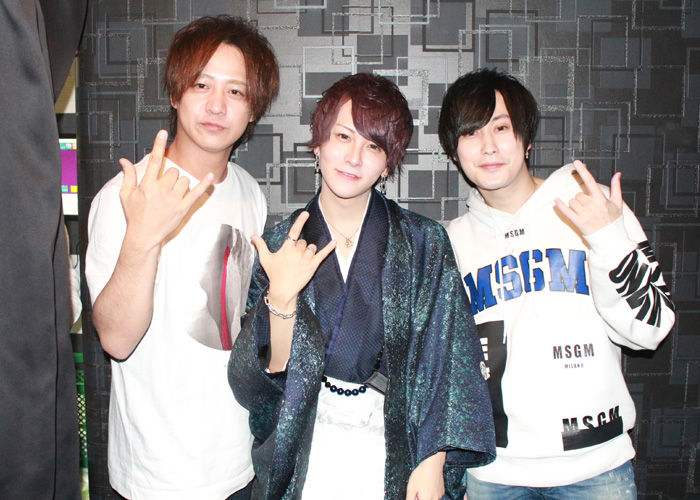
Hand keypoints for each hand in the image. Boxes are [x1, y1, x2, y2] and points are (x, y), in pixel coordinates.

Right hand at [119, 130, 213, 249]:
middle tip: (164, 188)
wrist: (144, 235)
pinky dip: (205, 184)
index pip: (154, 160)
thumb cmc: (135, 215)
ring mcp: (173, 199)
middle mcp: (161, 190)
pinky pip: (197, 193)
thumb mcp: (126, 195)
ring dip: (180, 184)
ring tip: (172, 194)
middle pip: (173, 171)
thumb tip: (124, 161)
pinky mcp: (183, 207)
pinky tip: (210, 176)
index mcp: (147, 185)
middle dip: (170, 176)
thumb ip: (128, 176)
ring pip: (184, 180)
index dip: (158, 145)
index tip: (162, 132)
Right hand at [251, 211, 336, 309]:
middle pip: (303, 242)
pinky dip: (329, 248)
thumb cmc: (274, 274)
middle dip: (300, 247)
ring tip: (301, 260)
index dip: (300, 222)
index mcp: (286, 248)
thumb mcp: (265, 259)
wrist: (283, 290)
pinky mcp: (313, 266)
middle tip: (293, 258)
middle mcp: (297, 252)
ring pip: (311, 247)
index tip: (306, 214)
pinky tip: (334, 242)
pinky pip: (322, 254)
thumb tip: (253, 235)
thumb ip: (261, 245)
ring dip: (308, 251)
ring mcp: (306, 259)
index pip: (294, 232)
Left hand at [406, 452, 445, 499]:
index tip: (415, 494)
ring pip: (430, 499)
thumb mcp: (411, 488)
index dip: (416, 498)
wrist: (433, 464)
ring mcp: (440, 496)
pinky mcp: (442, 491)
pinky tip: (428, 484)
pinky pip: (435, 495)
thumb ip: (409, 499)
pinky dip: (431, 492)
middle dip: (420, 497)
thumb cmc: (421, 474)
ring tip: (423, 486)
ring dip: (426, 495)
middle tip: (418, 490)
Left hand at [554, 160, 622, 235]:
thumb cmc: (613, 220)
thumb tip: (617, 174)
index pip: (591, 181)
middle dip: (581, 199)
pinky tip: (556, 200)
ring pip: (572, 202)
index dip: (583, 171)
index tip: (577, 162)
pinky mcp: (578, 222)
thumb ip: (616, 187)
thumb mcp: (617, 203)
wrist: (610, 237)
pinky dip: (560, 206)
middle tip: (589, 207)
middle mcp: (592, 206)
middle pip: (578, 194)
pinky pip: (565, 211)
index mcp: (601, 199)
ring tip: (584, 212)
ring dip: (575, 205)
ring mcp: (584, 214)